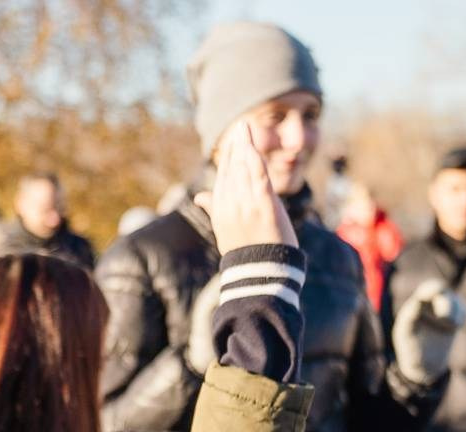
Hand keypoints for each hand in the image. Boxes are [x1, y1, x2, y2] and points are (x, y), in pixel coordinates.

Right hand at [198, 121, 295, 252]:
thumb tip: (200, 197)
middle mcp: (231, 203)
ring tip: (247, 128)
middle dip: (237, 145)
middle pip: (233, 168)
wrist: (259, 272)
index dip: (229, 155)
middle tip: (241, 125)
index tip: (234, 138)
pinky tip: (255, 148)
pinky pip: (259, 178)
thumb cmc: (244, 251)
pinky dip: (256, 162)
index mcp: (220, 207)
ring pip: (245, 169)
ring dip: (246, 146)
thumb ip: (214, 207)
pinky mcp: (264, 206)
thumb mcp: (224, 228)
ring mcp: (247, 204)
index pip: (224, 175)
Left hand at [391, 278, 465, 385]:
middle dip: (447, 303)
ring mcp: (443, 312)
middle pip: (444, 292)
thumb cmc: (411, 351)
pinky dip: (462, 317)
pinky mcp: (455, 320)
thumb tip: (416, 302)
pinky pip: (464, 311)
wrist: (425, 366)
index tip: (437, 291)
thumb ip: (410, 318)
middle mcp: (430, 306)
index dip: (432, 289)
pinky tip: (456, 327)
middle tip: (445, 317)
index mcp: (416, 306)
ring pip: (456, 302)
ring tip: (451, 326)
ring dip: (456, 311)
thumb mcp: (406, 335)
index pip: (426, 290)